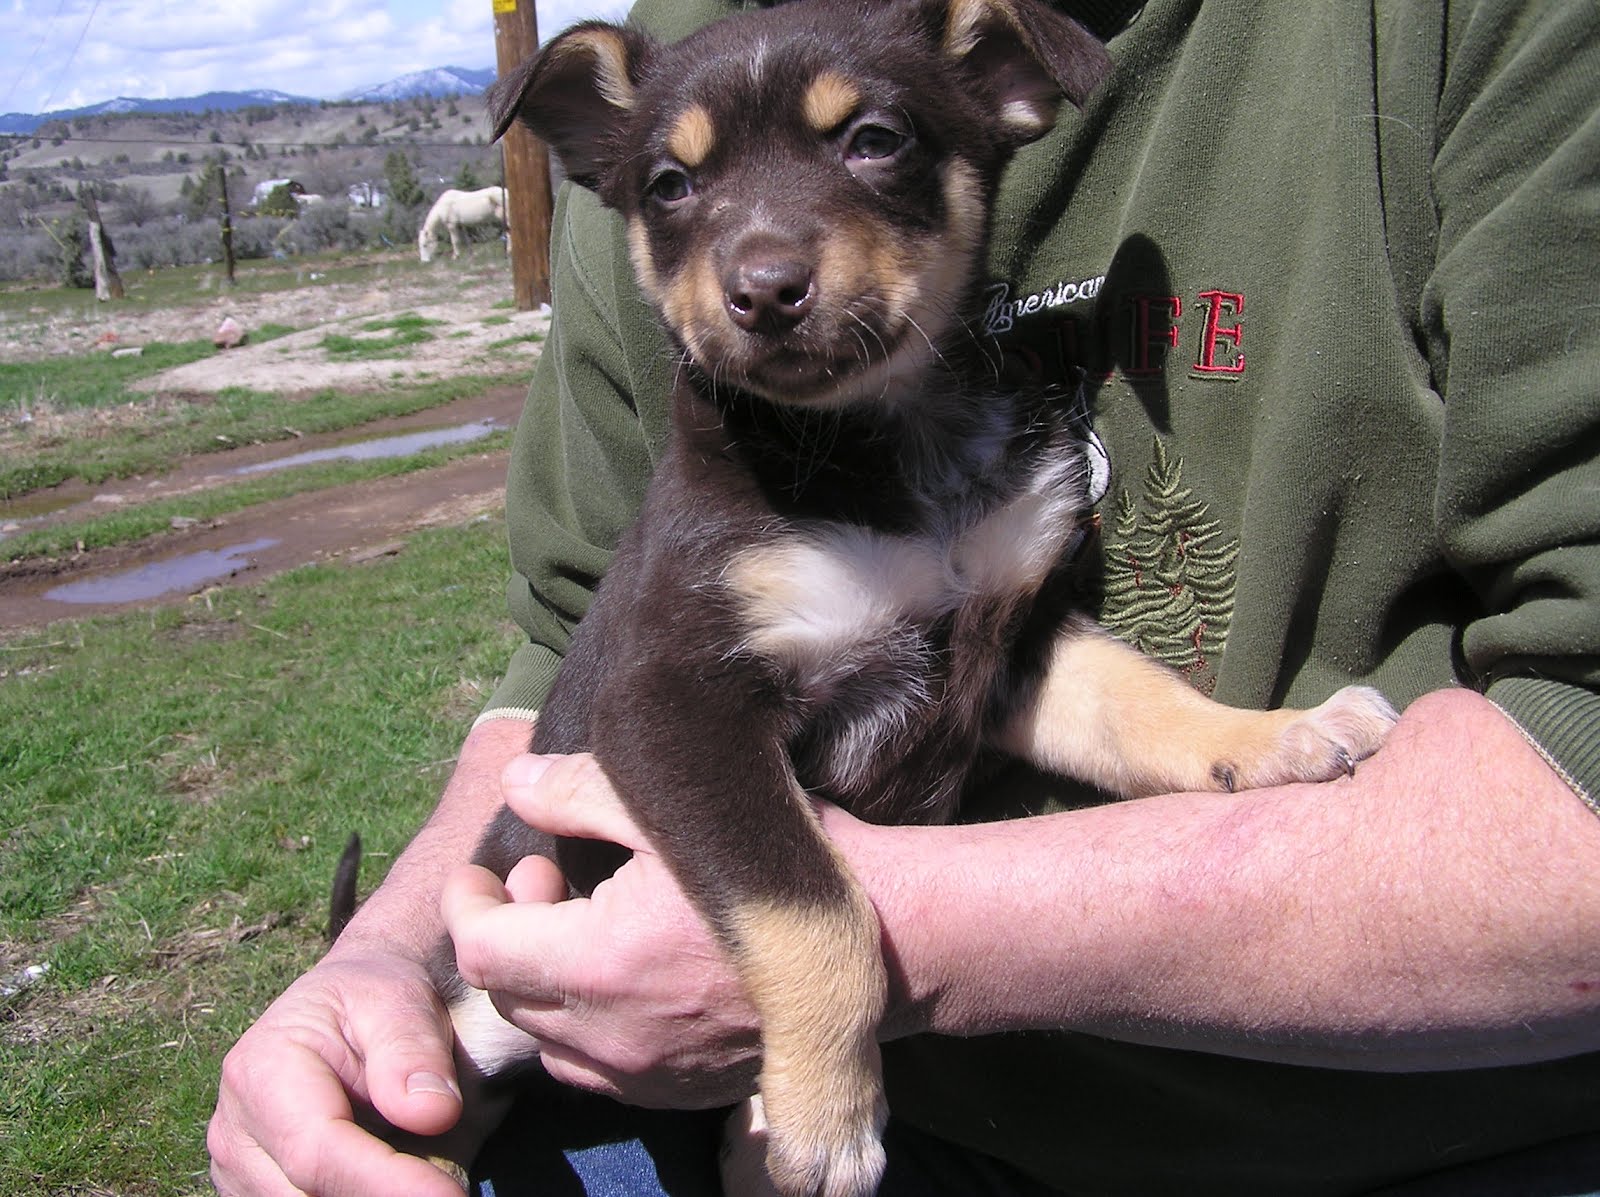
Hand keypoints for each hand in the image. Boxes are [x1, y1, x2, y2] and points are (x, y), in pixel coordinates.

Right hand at [208, 950, 467, 1196]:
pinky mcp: (259, 1191)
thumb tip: (432, 1114)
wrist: (350, 1003)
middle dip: (385, 1196)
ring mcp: (241, 1170)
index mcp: (260, 1073)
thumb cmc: (376, 997)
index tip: (449, 1195)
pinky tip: (398, 1179)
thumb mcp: (401, 1000)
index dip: (387, 1183)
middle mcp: (236, 1132)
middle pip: (311, 1195)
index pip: (318, 1153)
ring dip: (374, 1196)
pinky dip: (364, 1195)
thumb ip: (413, 1053)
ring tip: (426, 1174)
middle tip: (451, 1190)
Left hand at [441, 752, 763, 1108]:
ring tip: (585, 932)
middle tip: (545, 884)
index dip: (468, 905)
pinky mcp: (682, 1093)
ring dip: (545, 988)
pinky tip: (627, 980)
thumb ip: (581, 795)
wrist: (878, 942)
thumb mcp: (678, 809)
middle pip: (508, 997)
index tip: (483, 874)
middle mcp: (612, 1034)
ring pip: (549, 1042)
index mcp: (600, 960)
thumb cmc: (781, 863)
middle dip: (509, 937)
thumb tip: (516, 782)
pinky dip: (588, 1030)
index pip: (481, 949)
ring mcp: (648, 1075)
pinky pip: (600, 1074)